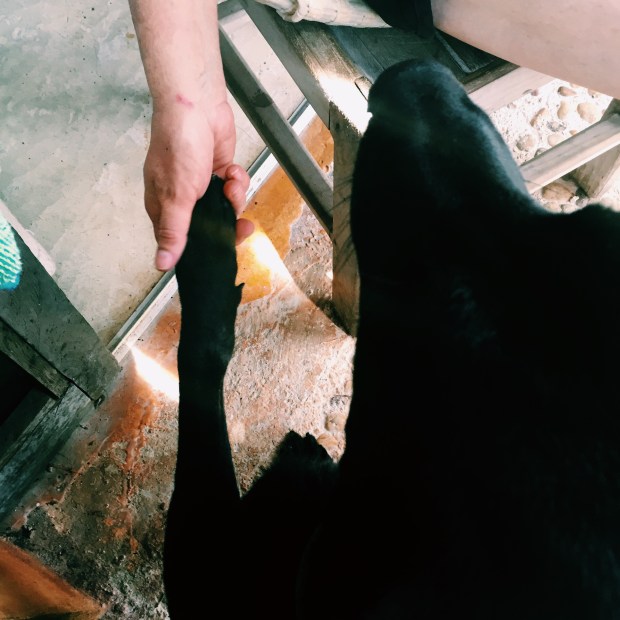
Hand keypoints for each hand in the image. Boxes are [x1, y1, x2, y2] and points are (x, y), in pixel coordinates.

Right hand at [143, 99, 253, 270]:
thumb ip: (173, 232)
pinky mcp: (219, 173)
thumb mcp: (176, 196)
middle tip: (240, 224)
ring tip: (230, 183)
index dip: (204, 248)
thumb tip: (160, 264)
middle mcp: (182, 200)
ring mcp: (202, 186)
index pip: (182, 242)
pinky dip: (237, 181)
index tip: (222, 249)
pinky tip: (233, 170)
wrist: (197, 105)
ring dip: (233, 198)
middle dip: (227, 224)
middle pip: (210, 228)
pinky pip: (233, 190)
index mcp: (164, 209)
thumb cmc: (178, 146)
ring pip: (225, 209)